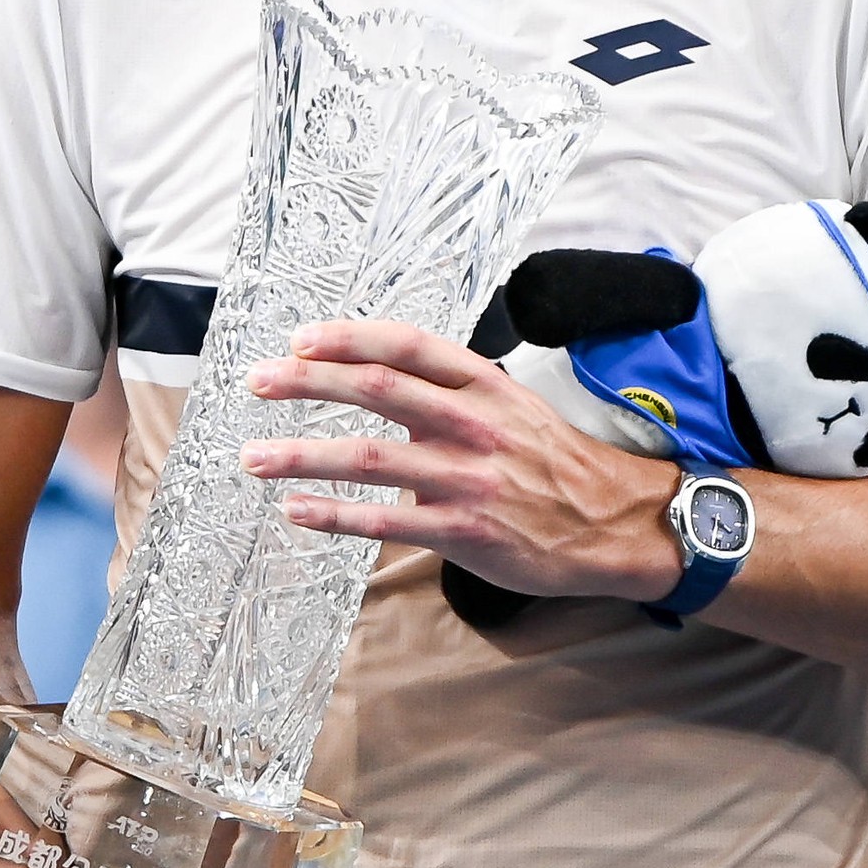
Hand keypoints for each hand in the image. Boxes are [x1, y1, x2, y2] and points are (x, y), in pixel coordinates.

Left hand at [241, 321, 679, 602]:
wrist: (613, 522)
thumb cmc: (549, 460)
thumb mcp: (507, 404)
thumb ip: (444, 390)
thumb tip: (370, 372)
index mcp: (483, 384)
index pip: (407, 344)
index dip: (349, 337)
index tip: (300, 338)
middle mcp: (473, 423)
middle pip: (376, 390)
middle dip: (308, 383)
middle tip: (257, 381)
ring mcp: (467, 477)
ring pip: (368, 458)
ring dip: (302, 455)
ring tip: (254, 456)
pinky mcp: (464, 529)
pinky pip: (385, 520)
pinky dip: (334, 514)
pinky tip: (296, 511)